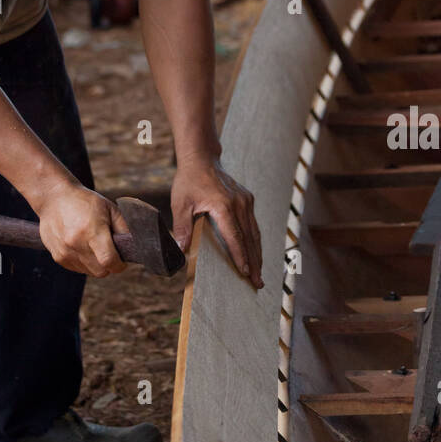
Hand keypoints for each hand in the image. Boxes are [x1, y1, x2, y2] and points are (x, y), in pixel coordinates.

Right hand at [37, 185, 128, 277]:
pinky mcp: (58, 257)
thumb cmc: (84, 201)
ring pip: (90, 272)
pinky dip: (84, 262)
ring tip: (94, 245)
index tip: (122, 260)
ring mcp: (65, 252)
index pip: (109, 261)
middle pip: (101, 271)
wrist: (53, 198)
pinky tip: (82, 246)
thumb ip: (124, 228)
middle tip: (109, 251)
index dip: (120, 265)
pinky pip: (78, 269)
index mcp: (92, 231)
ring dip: (96, 264)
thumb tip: (135, 246)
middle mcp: (76, 244)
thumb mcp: (109, 208)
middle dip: (109, 265)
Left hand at [171, 161, 262, 288]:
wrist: (201, 158)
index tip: (245, 273)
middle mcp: (239, 204)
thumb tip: (181, 250)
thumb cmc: (188, 181)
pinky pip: (253, 224)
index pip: (235, 237)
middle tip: (258, 283)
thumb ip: (181, 227)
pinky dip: (255, 240)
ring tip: (259, 274)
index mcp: (223, 206)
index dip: (240, 257)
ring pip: (255, 232)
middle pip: (249, 238)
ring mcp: (245, 201)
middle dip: (254, 262)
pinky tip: (256, 252)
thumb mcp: (180, 203)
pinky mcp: (247, 199)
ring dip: (257, 254)